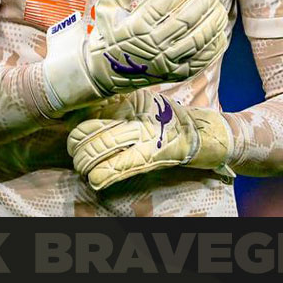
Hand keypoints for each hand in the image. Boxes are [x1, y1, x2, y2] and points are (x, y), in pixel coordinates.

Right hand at [42, 0, 230, 114]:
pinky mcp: (176, 75)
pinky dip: (214, 43)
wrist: (104, 75)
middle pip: (186, 18)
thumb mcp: (106, 9)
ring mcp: (166, 63)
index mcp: (136, 27)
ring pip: (198, 38)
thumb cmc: (108, 36)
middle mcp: (152, 46)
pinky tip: (219, 29)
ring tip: (217, 4)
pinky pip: (202, 59)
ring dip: (212, 19)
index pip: (166, 0)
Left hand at [68, 92, 233, 190]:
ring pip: (100, 148)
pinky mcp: (152, 155)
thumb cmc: (175, 122)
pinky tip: (95, 180)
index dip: (78, 127)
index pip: (93, 111)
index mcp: (132, 101)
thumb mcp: (147, 104)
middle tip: (77, 156)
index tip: (75, 137)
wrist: (207, 133)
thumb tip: (92, 112)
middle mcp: (135, 115)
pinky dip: (103, 175)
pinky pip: (120, 166)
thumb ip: (123, 107)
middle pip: (92, 131)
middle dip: (77, 148)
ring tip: (85, 170)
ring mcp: (143, 135)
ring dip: (85, 163)